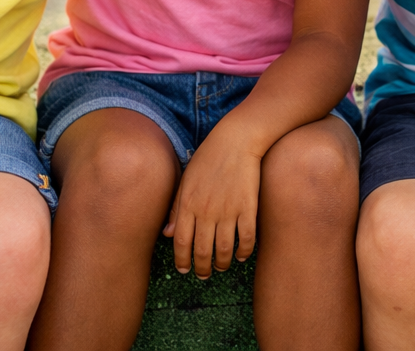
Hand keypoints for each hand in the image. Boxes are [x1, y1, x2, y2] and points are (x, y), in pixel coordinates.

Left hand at [163, 120, 260, 279]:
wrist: (236, 139)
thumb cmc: (209, 157)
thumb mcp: (186, 179)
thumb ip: (176, 208)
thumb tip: (167, 235)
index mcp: (188, 204)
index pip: (181, 242)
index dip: (182, 261)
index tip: (184, 270)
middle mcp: (206, 211)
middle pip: (202, 251)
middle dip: (202, 268)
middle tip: (204, 275)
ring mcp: (228, 210)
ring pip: (224, 249)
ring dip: (222, 263)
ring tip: (222, 266)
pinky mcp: (248, 206)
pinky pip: (246, 238)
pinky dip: (244, 251)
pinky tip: (242, 255)